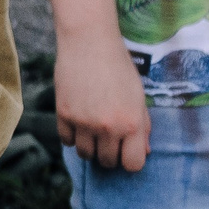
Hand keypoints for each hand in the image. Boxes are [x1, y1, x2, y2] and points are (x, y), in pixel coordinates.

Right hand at [54, 33, 150, 170]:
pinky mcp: (63, 115)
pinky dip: (73, 137)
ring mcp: (84, 123)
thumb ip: (142, 125)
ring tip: (93, 132)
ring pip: (85, 154)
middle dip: (110, 154)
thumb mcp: (138, 96)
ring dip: (90, 148)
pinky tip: (78, 124)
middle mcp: (108, 127)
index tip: (127, 151)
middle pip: (108, 162)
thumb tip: (144, 151)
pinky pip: (67, 141)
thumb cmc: (119, 67)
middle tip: (109, 139)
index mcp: (132, 123)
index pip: (133, 164)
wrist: (89, 43)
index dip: (130, 160)